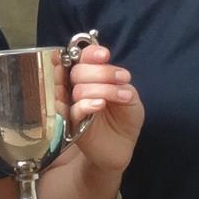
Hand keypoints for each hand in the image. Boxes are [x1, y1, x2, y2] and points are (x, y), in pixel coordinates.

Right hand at [66, 36, 140, 171]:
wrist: (123, 145)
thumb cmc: (124, 118)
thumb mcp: (127, 94)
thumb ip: (117, 79)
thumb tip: (105, 66)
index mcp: (88, 77)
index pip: (81, 58)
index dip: (90, 53)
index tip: (105, 55)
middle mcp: (75, 88)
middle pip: (77, 71)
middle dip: (102, 72)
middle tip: (123, 79)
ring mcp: (71, 106)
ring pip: (77, 89)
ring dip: (103, 89)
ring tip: (123, 98)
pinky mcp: (71, 125)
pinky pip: (73, 110)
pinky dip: (88, 104)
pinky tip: (101, 105)